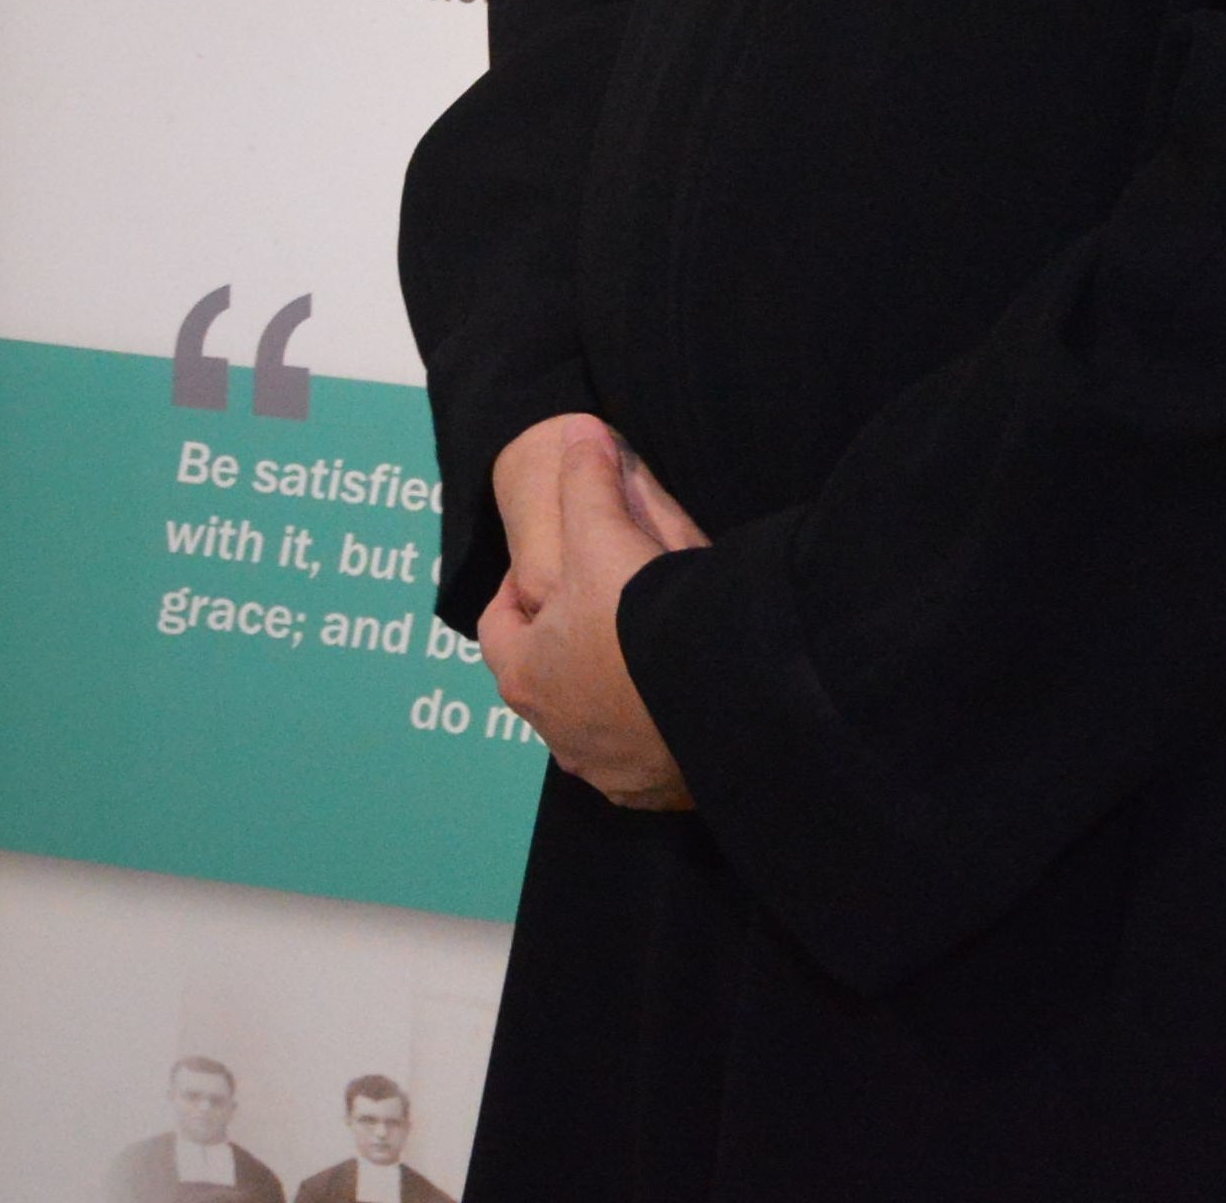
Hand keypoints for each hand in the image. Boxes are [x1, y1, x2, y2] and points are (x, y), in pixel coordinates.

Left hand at [480, 410, 704, 809]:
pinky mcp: (657, 794)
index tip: (552, 566)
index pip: (498, 625)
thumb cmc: (641, 619)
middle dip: (568, 639)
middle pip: (547, 675)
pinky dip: (654, 728)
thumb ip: (586, 479)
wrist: (726, 701)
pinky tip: (680, 694)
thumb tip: (581, 431)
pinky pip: (645, 757)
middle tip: (605, 602)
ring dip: (609, 688)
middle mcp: (557, 735)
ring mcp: (607, 771)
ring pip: (594, 720)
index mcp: (525, 676)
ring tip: (646, 646)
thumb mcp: (604, 532)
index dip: (518, 590)